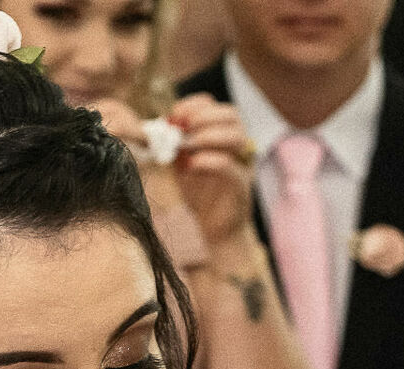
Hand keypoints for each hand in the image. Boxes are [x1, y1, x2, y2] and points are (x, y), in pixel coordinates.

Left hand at [166, 94, 256, 248]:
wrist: (215, 227)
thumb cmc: (200, 194)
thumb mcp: (182, 164)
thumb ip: (174, 145)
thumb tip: (161, 126)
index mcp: (224, 134)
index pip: (216, 106)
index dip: (194, 106)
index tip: (174, 116)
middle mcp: (238, 145)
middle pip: (231, 115)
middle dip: (202, 116)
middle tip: (180, 128)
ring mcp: (243, 163)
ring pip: (235, 136)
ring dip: (207, 135)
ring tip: (186, 145)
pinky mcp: (241, 184)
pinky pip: (229, 165)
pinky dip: (208, 160)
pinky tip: (190, 165)